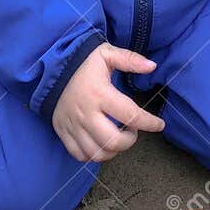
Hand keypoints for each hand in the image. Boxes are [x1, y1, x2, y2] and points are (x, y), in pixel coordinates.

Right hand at [51, 43, 165, 163]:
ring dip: (113, 150)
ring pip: (97, 153)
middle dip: (129, 141)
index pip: (130, 114)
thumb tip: (152, 66)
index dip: (149, 123)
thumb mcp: (106, 54)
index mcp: (99, 93)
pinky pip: (80, 155)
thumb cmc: (83, 62)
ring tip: (118, 137)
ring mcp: (73, 125)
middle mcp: (86, 113)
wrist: (51, 69)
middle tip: (132, 130)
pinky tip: (102, 143)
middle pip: (113, 141)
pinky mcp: (63, 132)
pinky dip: (95, 155)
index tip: (159, 124)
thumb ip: (130, 59)